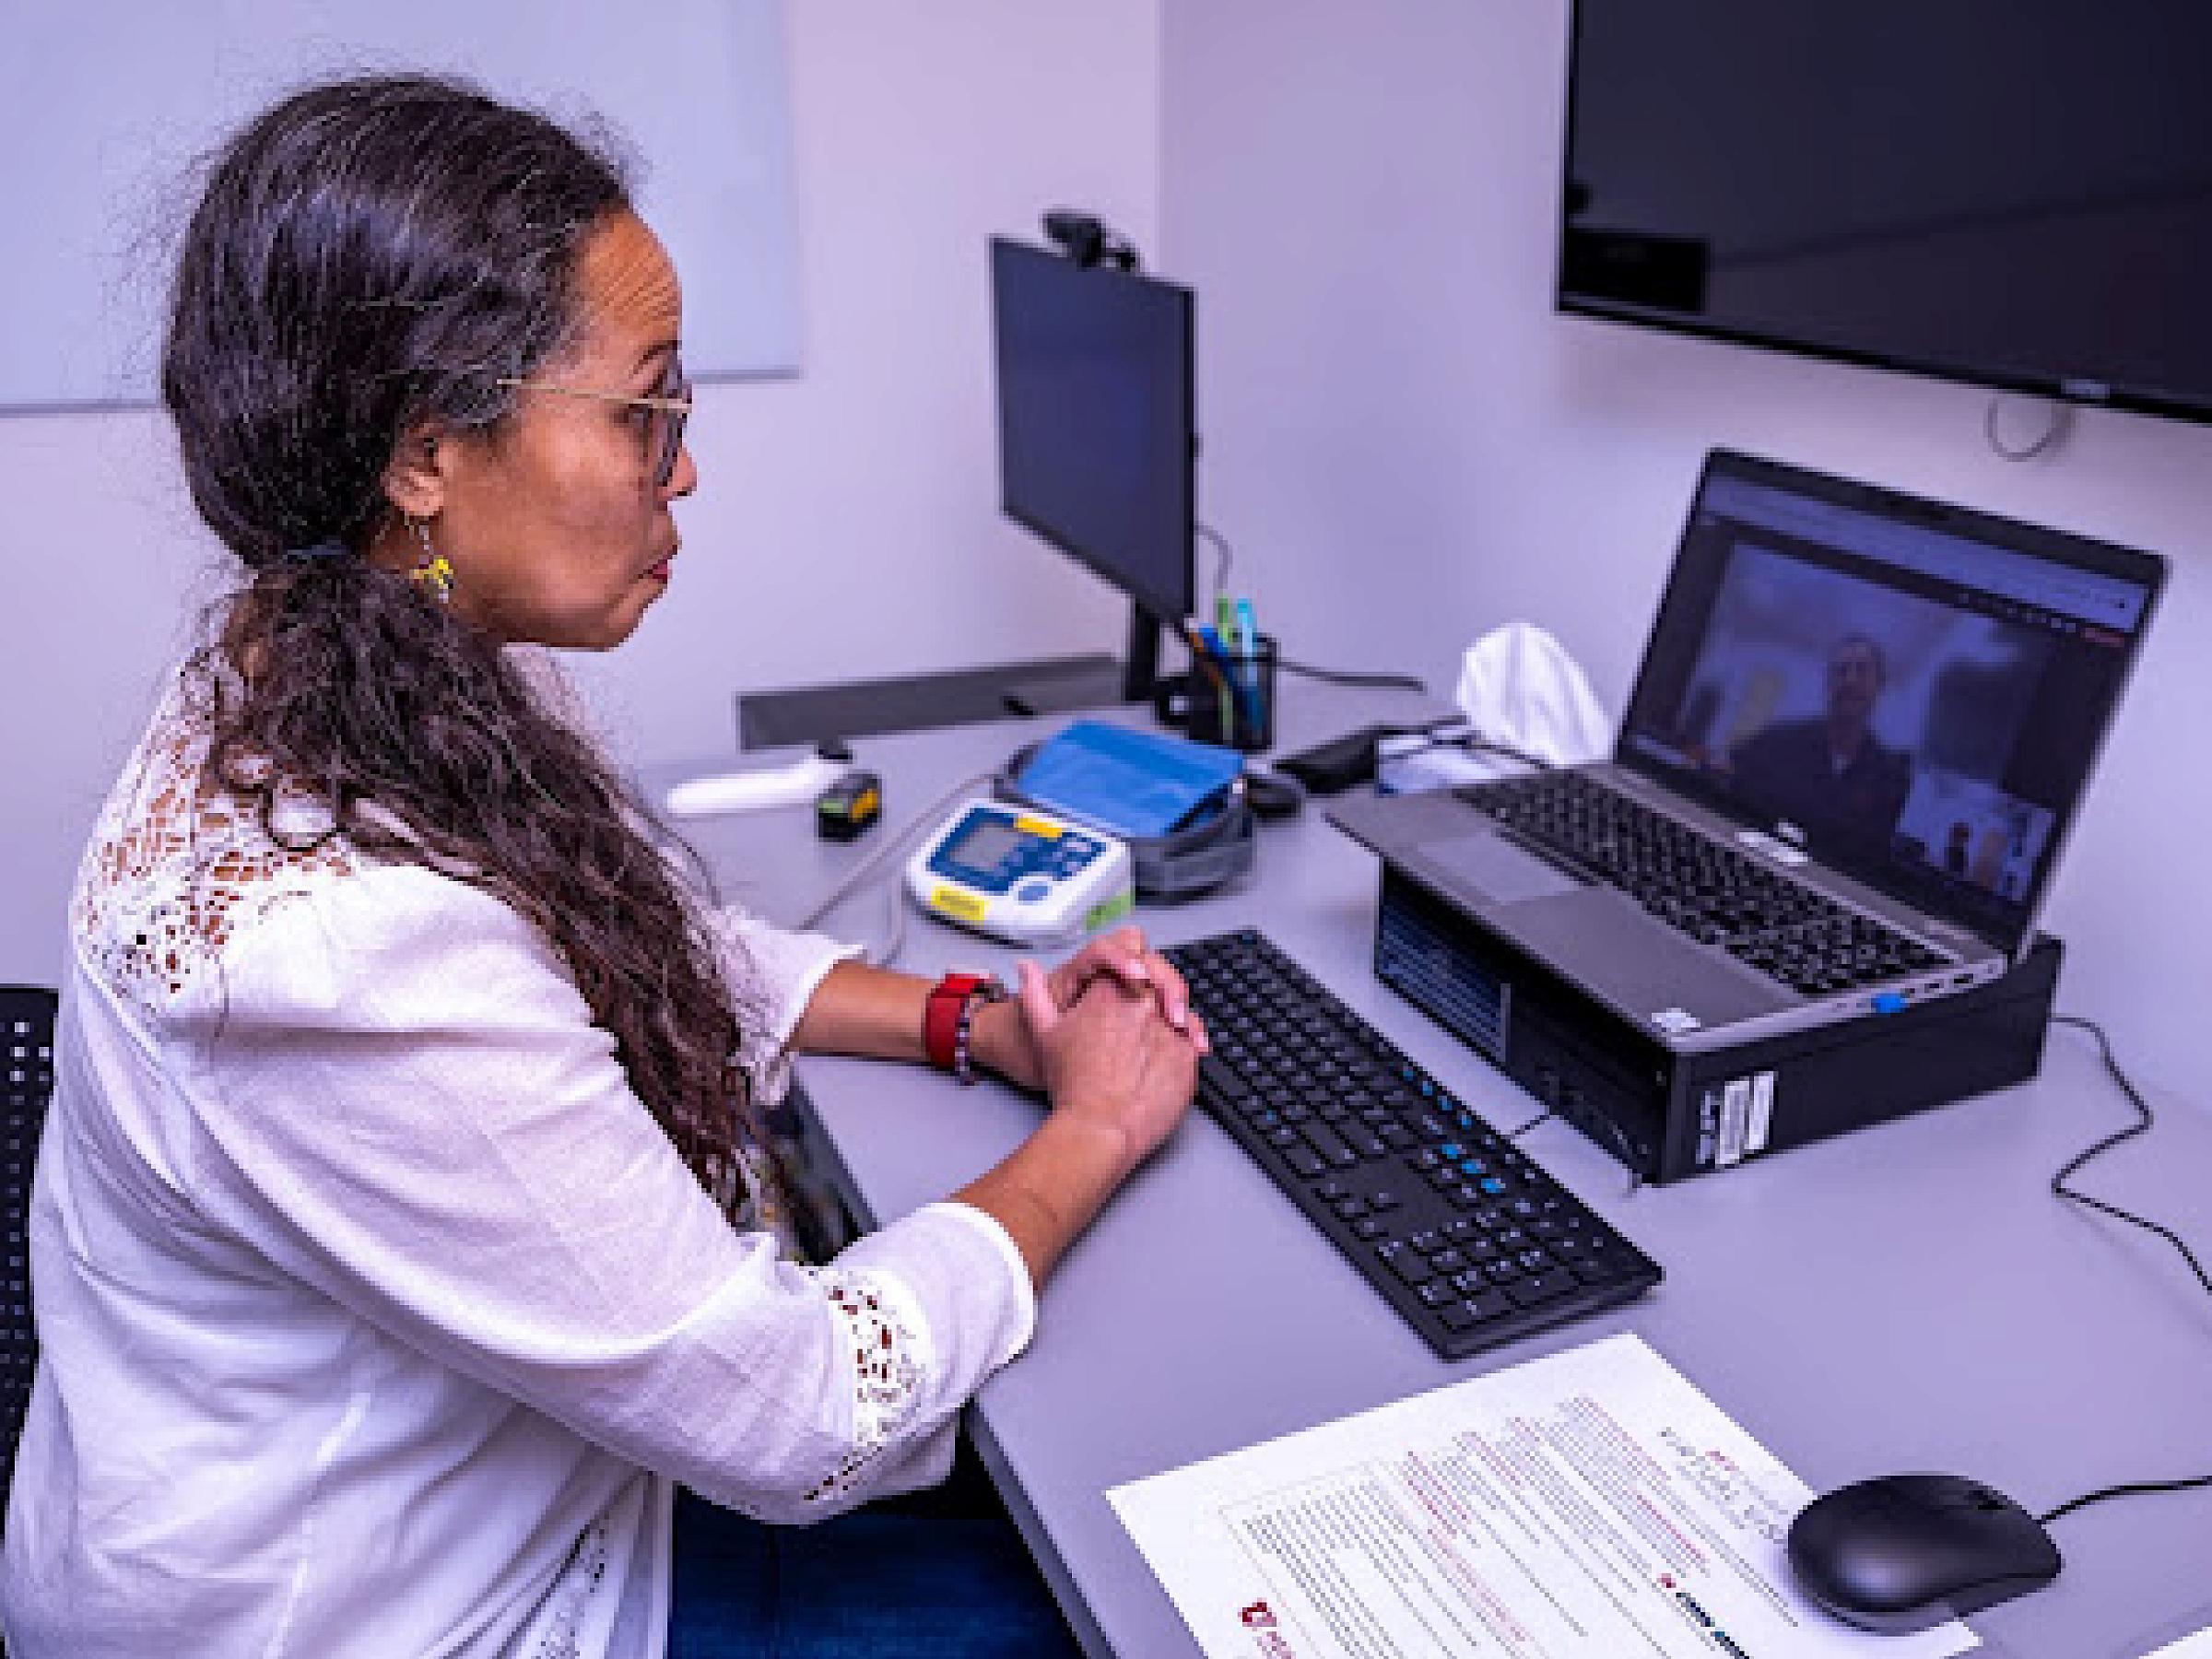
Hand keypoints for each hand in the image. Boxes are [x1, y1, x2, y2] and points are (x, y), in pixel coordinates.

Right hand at [971, 925, 1206, 1091]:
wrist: (1100, 1129)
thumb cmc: (1072, 1085)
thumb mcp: (1044, 1034)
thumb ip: (1035, 994)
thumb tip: (1025, 969)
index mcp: (1110, 992)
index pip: (1131, 953)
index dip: (1131, 963)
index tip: (1132, 975)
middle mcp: (1144, 1004)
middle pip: (1159, 979)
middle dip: (1156, 990)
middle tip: (1144, 1015)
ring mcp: (1170, 1028)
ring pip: (1180, 1009)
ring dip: (1171, 1018)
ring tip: (1154, 1044)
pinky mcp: (1189, 1055)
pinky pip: (1193, 1040)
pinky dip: (1184, 1046)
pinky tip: (1166, 1062)